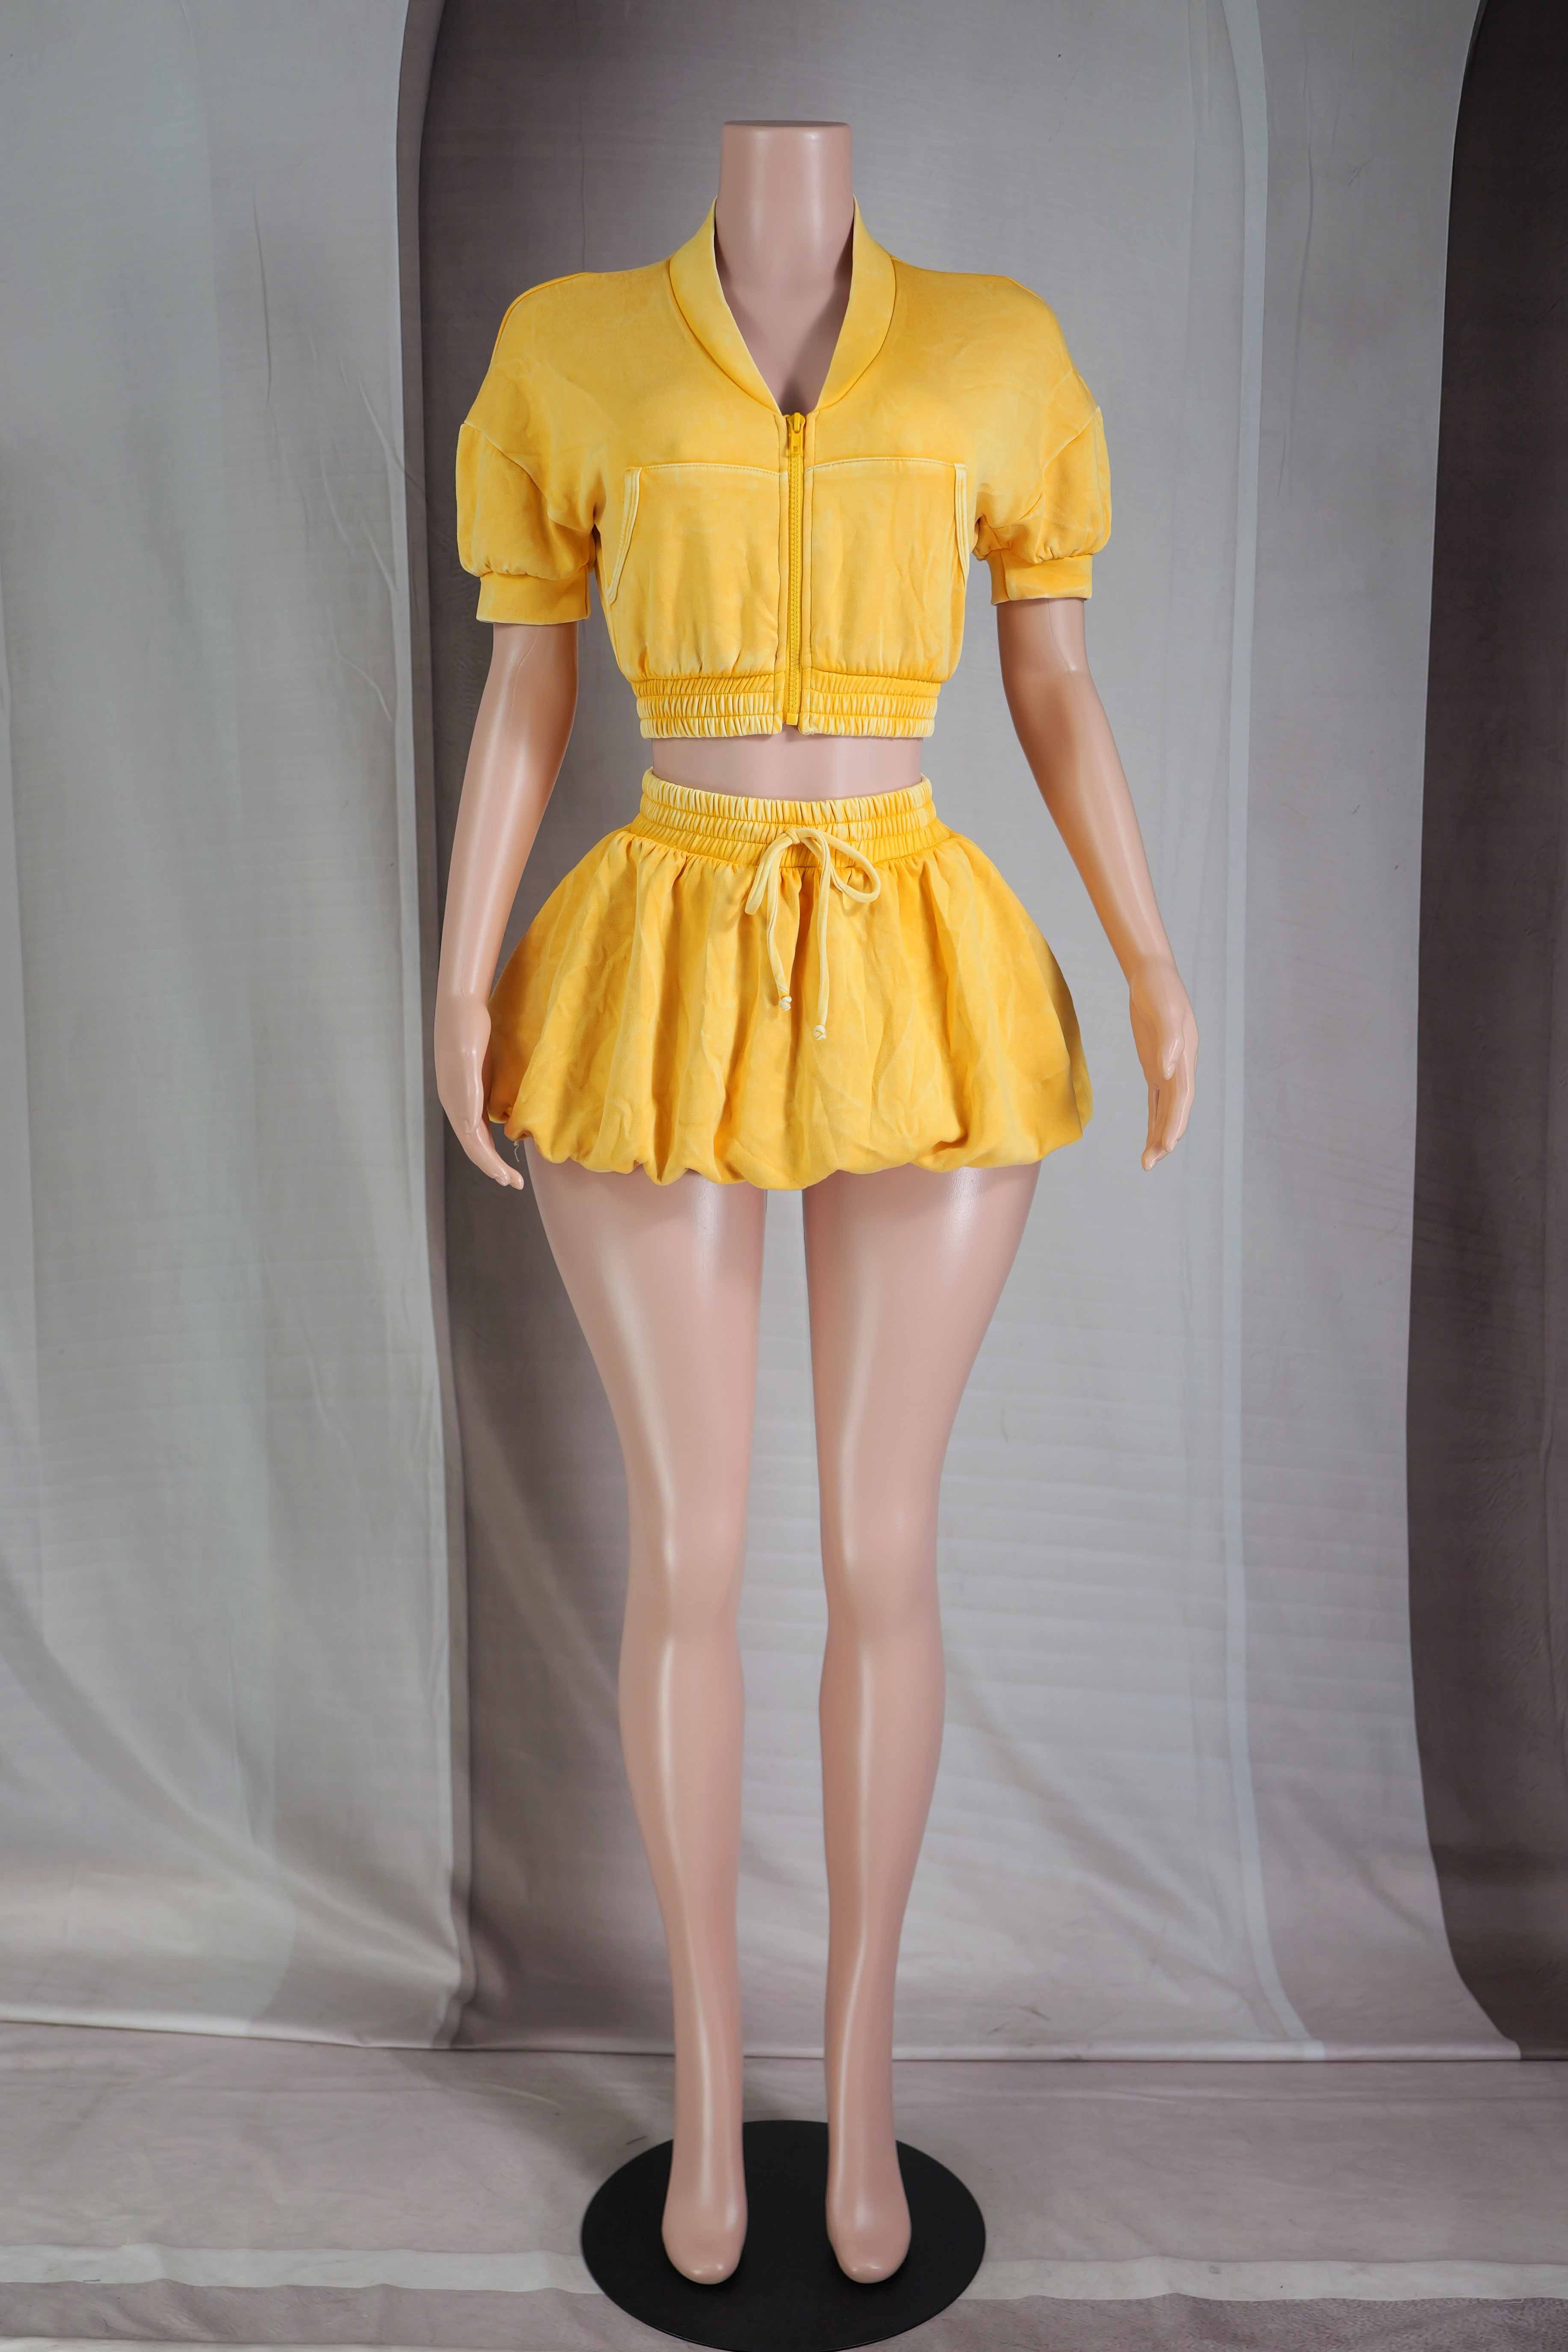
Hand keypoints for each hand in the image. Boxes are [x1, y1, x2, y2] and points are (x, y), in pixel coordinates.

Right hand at [434, 990, 524, 1189]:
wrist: (461, 1004)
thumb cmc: (466, 1028)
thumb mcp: (468, 1060)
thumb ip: (468, 1092)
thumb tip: (468, 1125)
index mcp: (456, 1100)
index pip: (473, 1144)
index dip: (491, 1165)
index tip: (510, 1180)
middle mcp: (456, 1102)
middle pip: (473, 1144)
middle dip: (492, 1167)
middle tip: (515, 1183)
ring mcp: (462, 1094)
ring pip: (475, 1135)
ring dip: (490, 1155)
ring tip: (507, 1172)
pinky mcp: (471, 1084)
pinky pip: (478, 1119)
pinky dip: (488, 1136)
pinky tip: (501, 1138)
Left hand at [1127, 956, 1196, 1170]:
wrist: (1153, 976)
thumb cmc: (1159, 990)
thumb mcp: (1164, 1010)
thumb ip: (1168, 1041)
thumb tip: (1167, 1072)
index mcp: (1185, 1056)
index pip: (1182, 1095)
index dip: (1176, 1121)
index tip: (1168, 1145)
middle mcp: (1180, 1067)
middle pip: (1175, 1108)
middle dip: (1166, 1135)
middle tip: (1151, 1162)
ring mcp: (1168, 1068)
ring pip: (1165, 1109)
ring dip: (1159, 1134)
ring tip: (1148, 1161)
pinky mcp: (1155, 1066)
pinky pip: (1156, 1100)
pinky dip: (1154, 1119)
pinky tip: (1150, 1138)